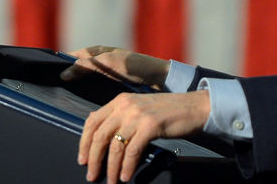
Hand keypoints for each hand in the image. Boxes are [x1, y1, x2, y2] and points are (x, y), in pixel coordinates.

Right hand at [60, 46, 169, 88]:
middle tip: (50, 85)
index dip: (61, 61)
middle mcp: (100, 59)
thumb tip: (64, 73)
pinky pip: (92, 85)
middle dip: (66, 73)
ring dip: (75, 84)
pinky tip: (79, 99)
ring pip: (84, 77)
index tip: (46, 70)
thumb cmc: (137, 68)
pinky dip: (84, 91)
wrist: (159, 79)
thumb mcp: (110, 64)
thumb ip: (88, 66)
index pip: (75, 55)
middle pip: (77, 66)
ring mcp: (105, 72)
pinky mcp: (111, 84)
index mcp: (99, 51)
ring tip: (60, 94)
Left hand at [78, 90, 209, 182]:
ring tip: (111, 181)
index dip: (84, 142)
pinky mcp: (150, 125)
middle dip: (93, 158)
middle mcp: (126, 105)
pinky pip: (132, 151)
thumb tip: (99, 131)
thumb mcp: (139, 108)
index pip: (93, 121)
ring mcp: (138, 115)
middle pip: (100, 135)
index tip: (83, 159)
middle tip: (92, 174)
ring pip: (115, 145)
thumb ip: (120, 116)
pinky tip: (125, 176)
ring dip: (110, 167)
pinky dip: (126, 166)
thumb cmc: (168, 111)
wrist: (194, 107)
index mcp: (120, 101)